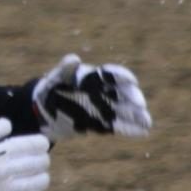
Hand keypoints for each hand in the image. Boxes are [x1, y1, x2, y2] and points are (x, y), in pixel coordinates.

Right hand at [0, 117, 49, 190]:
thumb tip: (8, 124)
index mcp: (3, 151)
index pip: (35, 145)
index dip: (40, 143)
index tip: (37, 144)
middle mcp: (9, 170)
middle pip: (40, 163)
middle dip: (41, 159)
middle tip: (35, 159)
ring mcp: (6, 190)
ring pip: (38, 183)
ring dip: (40, 177)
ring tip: (35, 176)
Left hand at [32, 54, 151, 141]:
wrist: (43, 111)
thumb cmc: (49, 88)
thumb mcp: (55, 78)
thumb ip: (64, 68)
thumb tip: (74, 58)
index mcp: (94, 77)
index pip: (112, 74)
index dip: (123, 77)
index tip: (132, 82)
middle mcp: (102, 92)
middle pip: (122, 94)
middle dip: (133, 98)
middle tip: (139, 104)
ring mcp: (103, 108)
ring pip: (123, 111)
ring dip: (136, 116)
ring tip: (147, 122)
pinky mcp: (100, 124)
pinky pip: (117, 126)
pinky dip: (130, 129)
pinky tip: (143, 132)